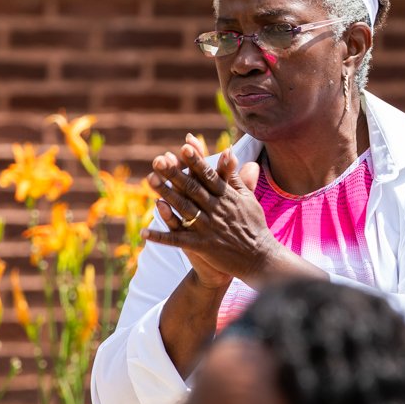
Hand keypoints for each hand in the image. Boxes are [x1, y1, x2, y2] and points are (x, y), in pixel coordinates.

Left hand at [144, 146, 271, 283]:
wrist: (259, 258)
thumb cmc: (253, 225)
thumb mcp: (248, 198)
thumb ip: (235, 176)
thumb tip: (228, 152)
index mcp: (227, 196)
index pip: (209, 175)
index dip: (197, 161)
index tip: (185, 146)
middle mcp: (217, 209)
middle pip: (192, 188)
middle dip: (175, 173)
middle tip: (158, 160)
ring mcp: (209, 228)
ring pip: (184, 208)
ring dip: (166, 194)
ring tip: (150, 180)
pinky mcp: (203, 246)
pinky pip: (179, 241)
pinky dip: (162, 237)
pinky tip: (145, 233)